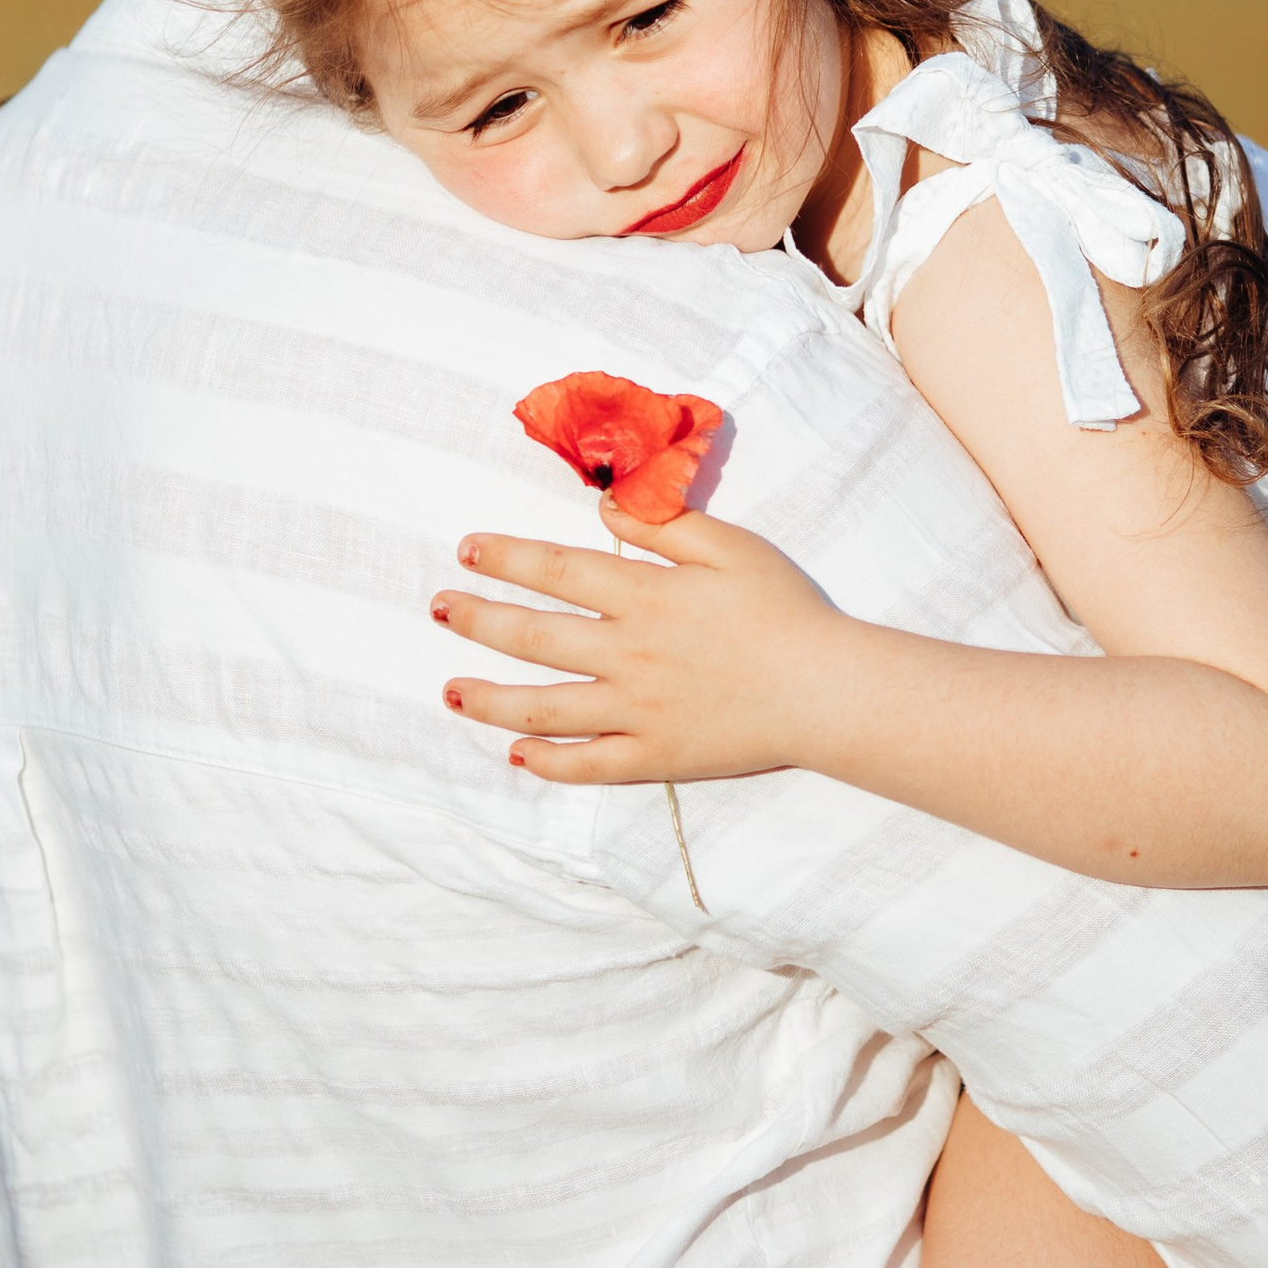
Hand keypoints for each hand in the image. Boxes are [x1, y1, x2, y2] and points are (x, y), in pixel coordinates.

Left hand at [433, 503, 855, 784]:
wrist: (829, 690)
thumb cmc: (786, 611)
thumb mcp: (731, 547)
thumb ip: (665, 524)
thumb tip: (607, 502)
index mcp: (646, 596)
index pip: (557, 571)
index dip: (506, 558)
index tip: (466, 550)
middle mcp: (629, 654)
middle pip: (534, 637)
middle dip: (478, 620)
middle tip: (439, 609)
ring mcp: (638, 711)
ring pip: (545, 708)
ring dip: (490, 699)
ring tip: (451, 690)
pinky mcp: (656, 756)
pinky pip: (589, 765)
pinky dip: (549, 763)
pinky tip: (517, 755)